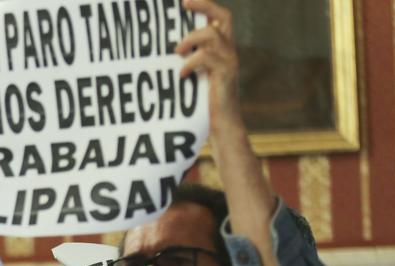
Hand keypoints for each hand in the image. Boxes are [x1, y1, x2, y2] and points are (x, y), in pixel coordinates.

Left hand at [177, 0, 240, 134]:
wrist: (220, 125)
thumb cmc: (202, 101)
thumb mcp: (194, 74)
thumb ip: (188, 58)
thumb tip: (164, 47)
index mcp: (222, 48)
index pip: (220, 17)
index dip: (205, 5)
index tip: (184, 1)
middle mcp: (230, 50)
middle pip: (224, 16)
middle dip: (204, 6)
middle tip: (184, 4)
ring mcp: (230, 61)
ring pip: (213, 35)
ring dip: (191, 38)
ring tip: (177, 51)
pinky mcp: (226, 74)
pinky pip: (208, 57)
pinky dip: (191, 62)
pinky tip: (181, 74)